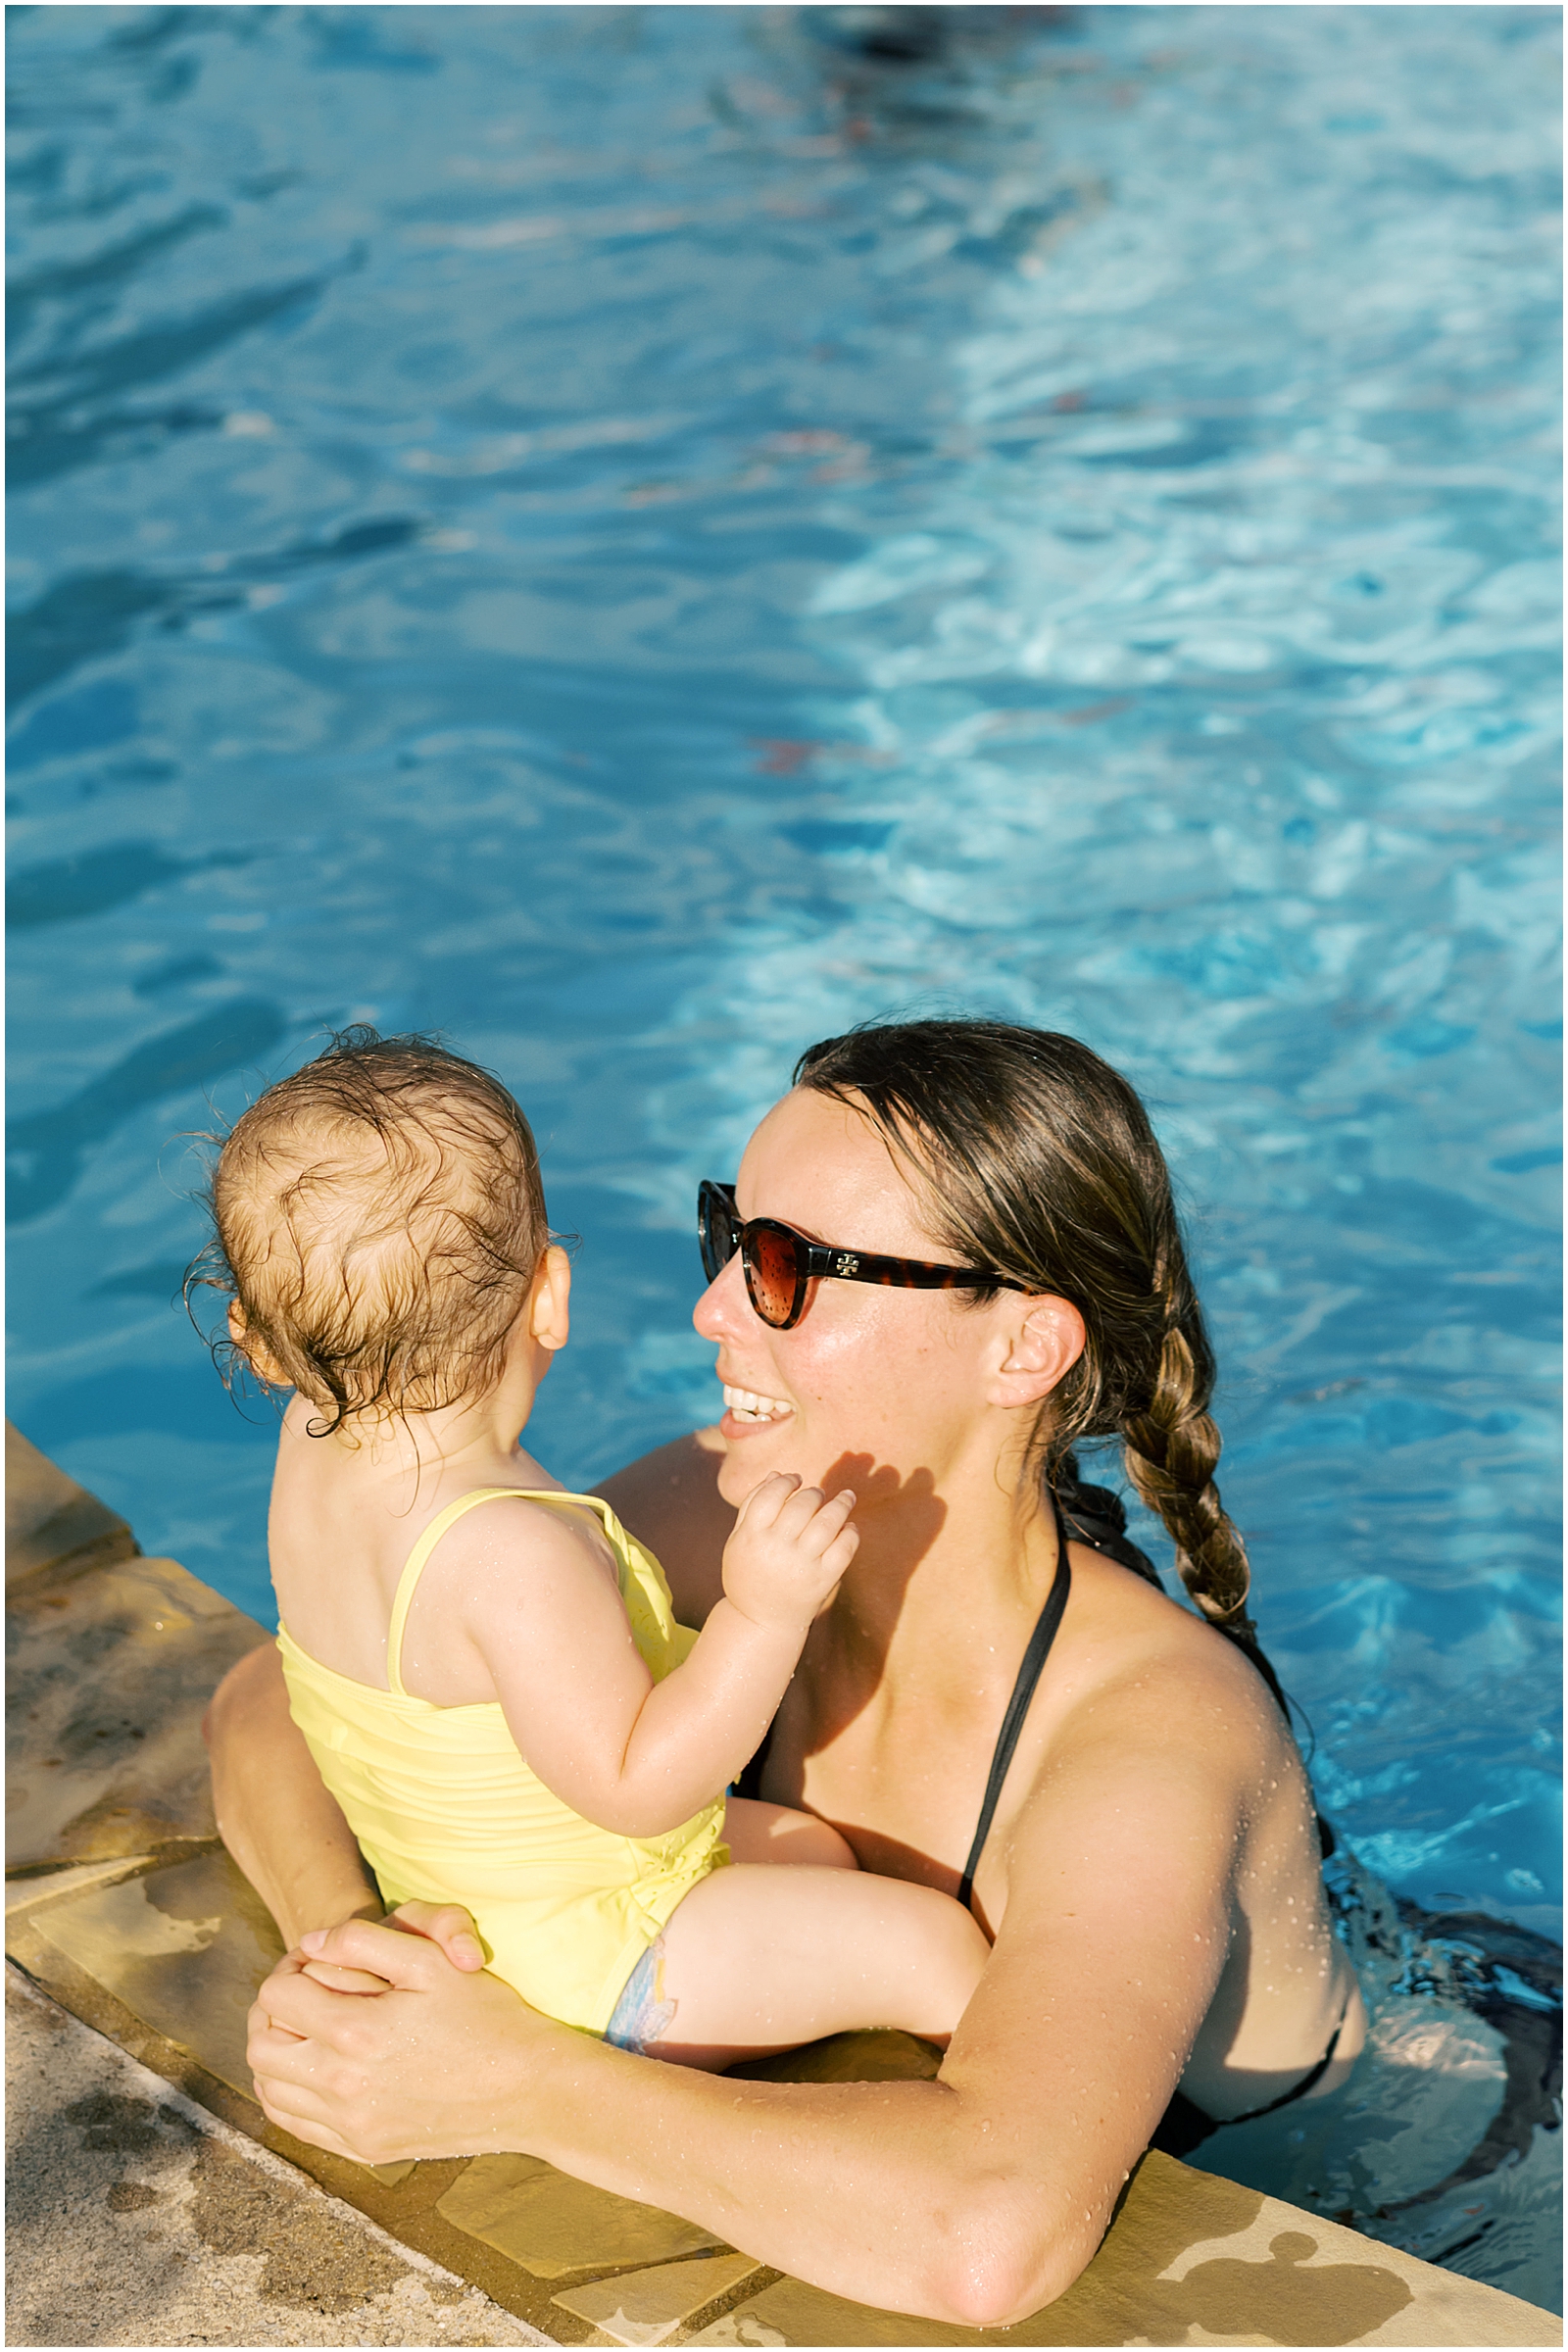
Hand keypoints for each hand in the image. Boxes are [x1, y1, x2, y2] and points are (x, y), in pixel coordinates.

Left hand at [248, 1915, 554, 2163]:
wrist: (529, 2089)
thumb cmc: (486, 2016)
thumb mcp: (430, 1960)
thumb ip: (363, 1941)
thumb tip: (309, 1942)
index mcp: (355, 2032)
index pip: (278, 1997)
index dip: (287, 1969)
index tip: (309, 1962)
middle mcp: (343, 2085)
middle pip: (262, 2048)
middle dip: (270, 2014)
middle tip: (298, 1995)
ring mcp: (352, 2125)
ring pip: (273, 2092)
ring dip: (277, 2055)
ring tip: (305, 2031)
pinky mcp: (365, 2149)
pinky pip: (299, 2126)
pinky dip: (292, 2096)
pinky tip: (316, 2072)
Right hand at [720, 1473, 857, 1632]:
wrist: (760, 1622)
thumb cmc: (748, 1574)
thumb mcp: (739, 1540)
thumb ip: (753, 1505)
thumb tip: (777, 1474)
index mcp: (751, 1536)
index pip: (771, 1495)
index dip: (787, 1481)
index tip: (796, 1479)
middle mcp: (776, 1549)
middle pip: (802, 1505)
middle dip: (815, 1493)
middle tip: (818, 1494)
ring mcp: (801, 1565)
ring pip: (828, 1522)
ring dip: (841, 1504)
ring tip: (846, 1497)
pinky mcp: (823, 1581)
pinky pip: (844, 1549)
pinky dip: (851, 1533)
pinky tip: (848, 1527)